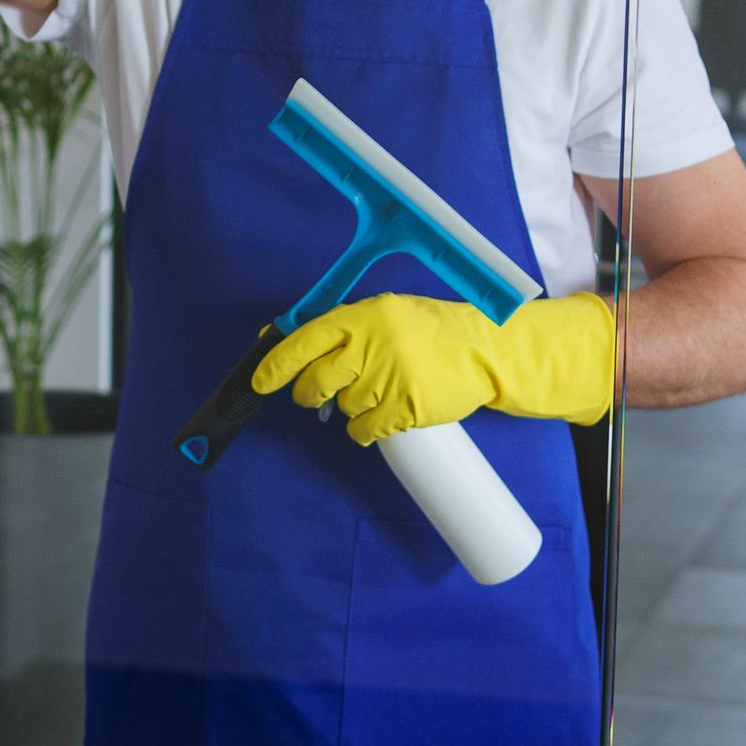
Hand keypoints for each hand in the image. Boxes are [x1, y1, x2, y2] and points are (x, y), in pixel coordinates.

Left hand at [253, 291, 615, 445]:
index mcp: (363, 316)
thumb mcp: (386, 314)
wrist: (485, 352)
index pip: (304, 340)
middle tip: (319, 391)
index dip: (276, 365)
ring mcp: (387, 379)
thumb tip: (282, 341)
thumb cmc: (430, 331)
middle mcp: (371, 345)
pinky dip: (367, 428)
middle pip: (314, 382)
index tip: (260, 382)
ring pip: (341, 407)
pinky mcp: (403, 410)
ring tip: (380, 389)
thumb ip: (341, 329)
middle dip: (309, 392)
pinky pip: (362, 431)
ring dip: (351, 405)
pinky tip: (385, 413)